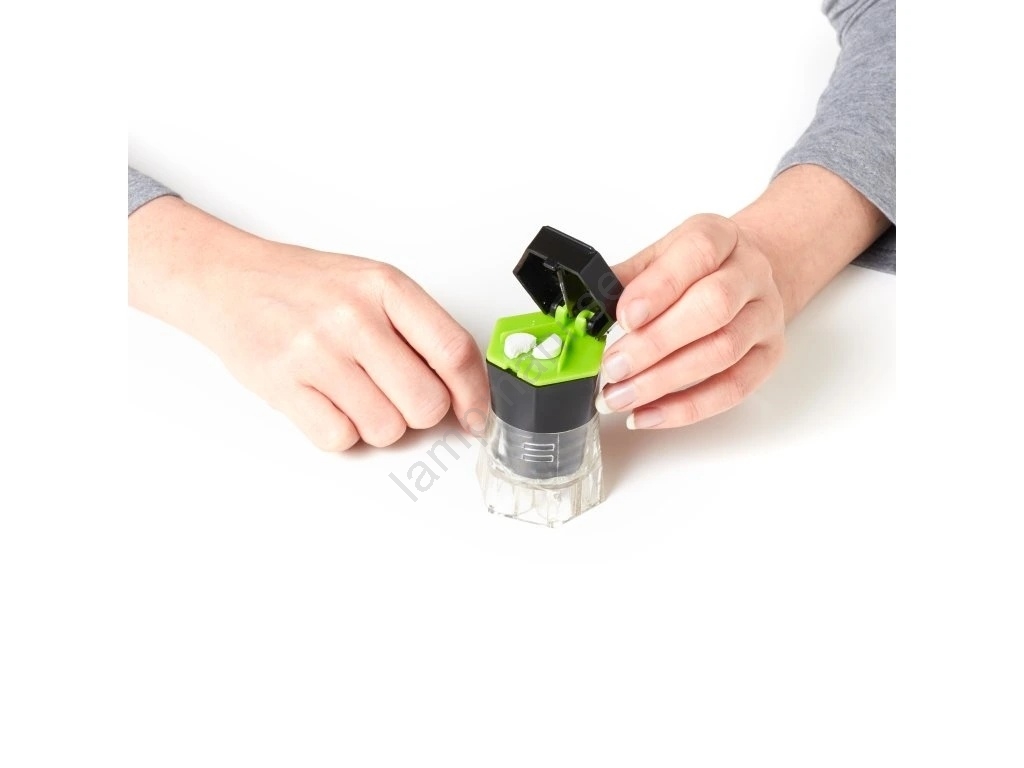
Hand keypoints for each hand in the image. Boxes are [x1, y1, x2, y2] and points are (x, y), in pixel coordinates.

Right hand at [129, 196, 487, 449]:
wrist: (226, 279)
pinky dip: (340, 432)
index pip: (453, 351)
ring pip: (386, 428)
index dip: (474, 394)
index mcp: (384, 286)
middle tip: (399, 397)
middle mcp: (353, 317)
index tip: (474, 415)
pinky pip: (340, 439)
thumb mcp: (370, 284)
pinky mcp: (283, 385)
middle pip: (425, 403)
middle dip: (419, 413)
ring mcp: (316, 352)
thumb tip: (462, 387)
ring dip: (378, 424)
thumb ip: (417, 328)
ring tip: (356, 394)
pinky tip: (329, 403)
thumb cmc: (303, 286)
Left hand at [596, 214, 785, 428]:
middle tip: (614, 368)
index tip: (624, 316)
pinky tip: (648, 414)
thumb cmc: (695, 269)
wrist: (745, 276)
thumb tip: (588, 308)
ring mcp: (765, 317)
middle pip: (713, 308)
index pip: (696, 254)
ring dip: (664, 381)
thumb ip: (628, 279)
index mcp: (720, 238)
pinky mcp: (768, 357)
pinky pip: (733, 389)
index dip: (658, 288)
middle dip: (656, 343)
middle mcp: (750, 274)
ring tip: (620, 397)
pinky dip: (687, 408)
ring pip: (722, 352)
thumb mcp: (660, 257)